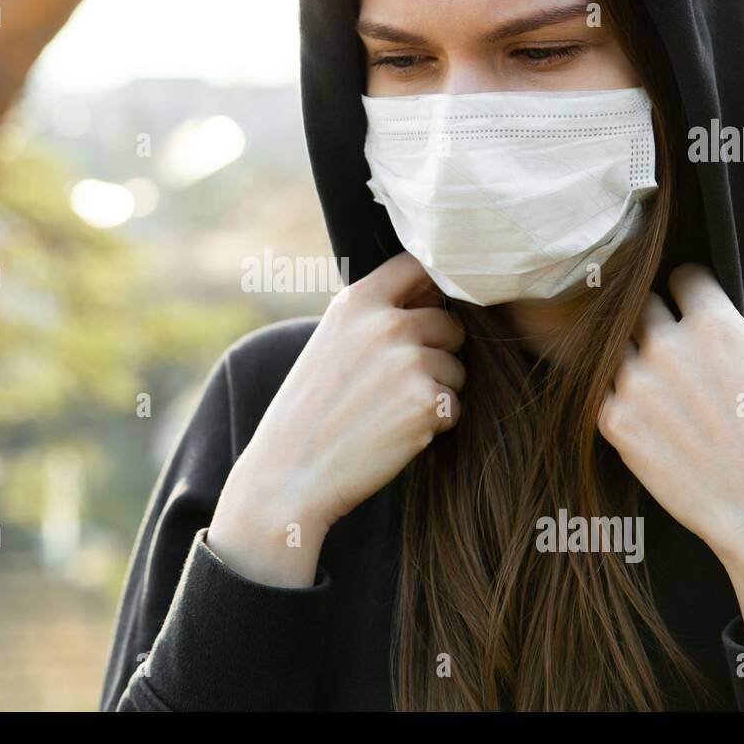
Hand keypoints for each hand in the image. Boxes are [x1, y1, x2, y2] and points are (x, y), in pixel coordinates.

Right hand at [210, 251, 465, 585]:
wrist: (287, 478)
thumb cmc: (308, 414)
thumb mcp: (329, 345)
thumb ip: (373, 318)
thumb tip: (434, 300)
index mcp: (356, 302)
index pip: (419, 266)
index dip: (432, 287)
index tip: (428, 309)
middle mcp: (386, 323)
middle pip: (449, 323)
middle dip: (437, 353)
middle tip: (395, 387)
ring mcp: (409, 362)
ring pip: (456, 368)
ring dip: (435, 392)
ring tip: (388, 414)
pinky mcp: (427, 402)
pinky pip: (454, 406)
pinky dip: (434, 424)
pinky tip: (394, 435)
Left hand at [598, 263, 743, 643]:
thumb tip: (734, 323)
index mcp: (718, 327)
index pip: (684, 276)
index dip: (691, 290)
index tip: (692, 306)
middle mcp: (669, 346)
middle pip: (642, 306)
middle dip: (657, 321)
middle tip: (672, 351)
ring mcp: (635, 383)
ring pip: (617, 348)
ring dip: (634, 361)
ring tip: (660, 393)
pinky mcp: (613, 421)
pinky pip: (601, 391)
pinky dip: (618, 399)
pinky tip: (647, 420)